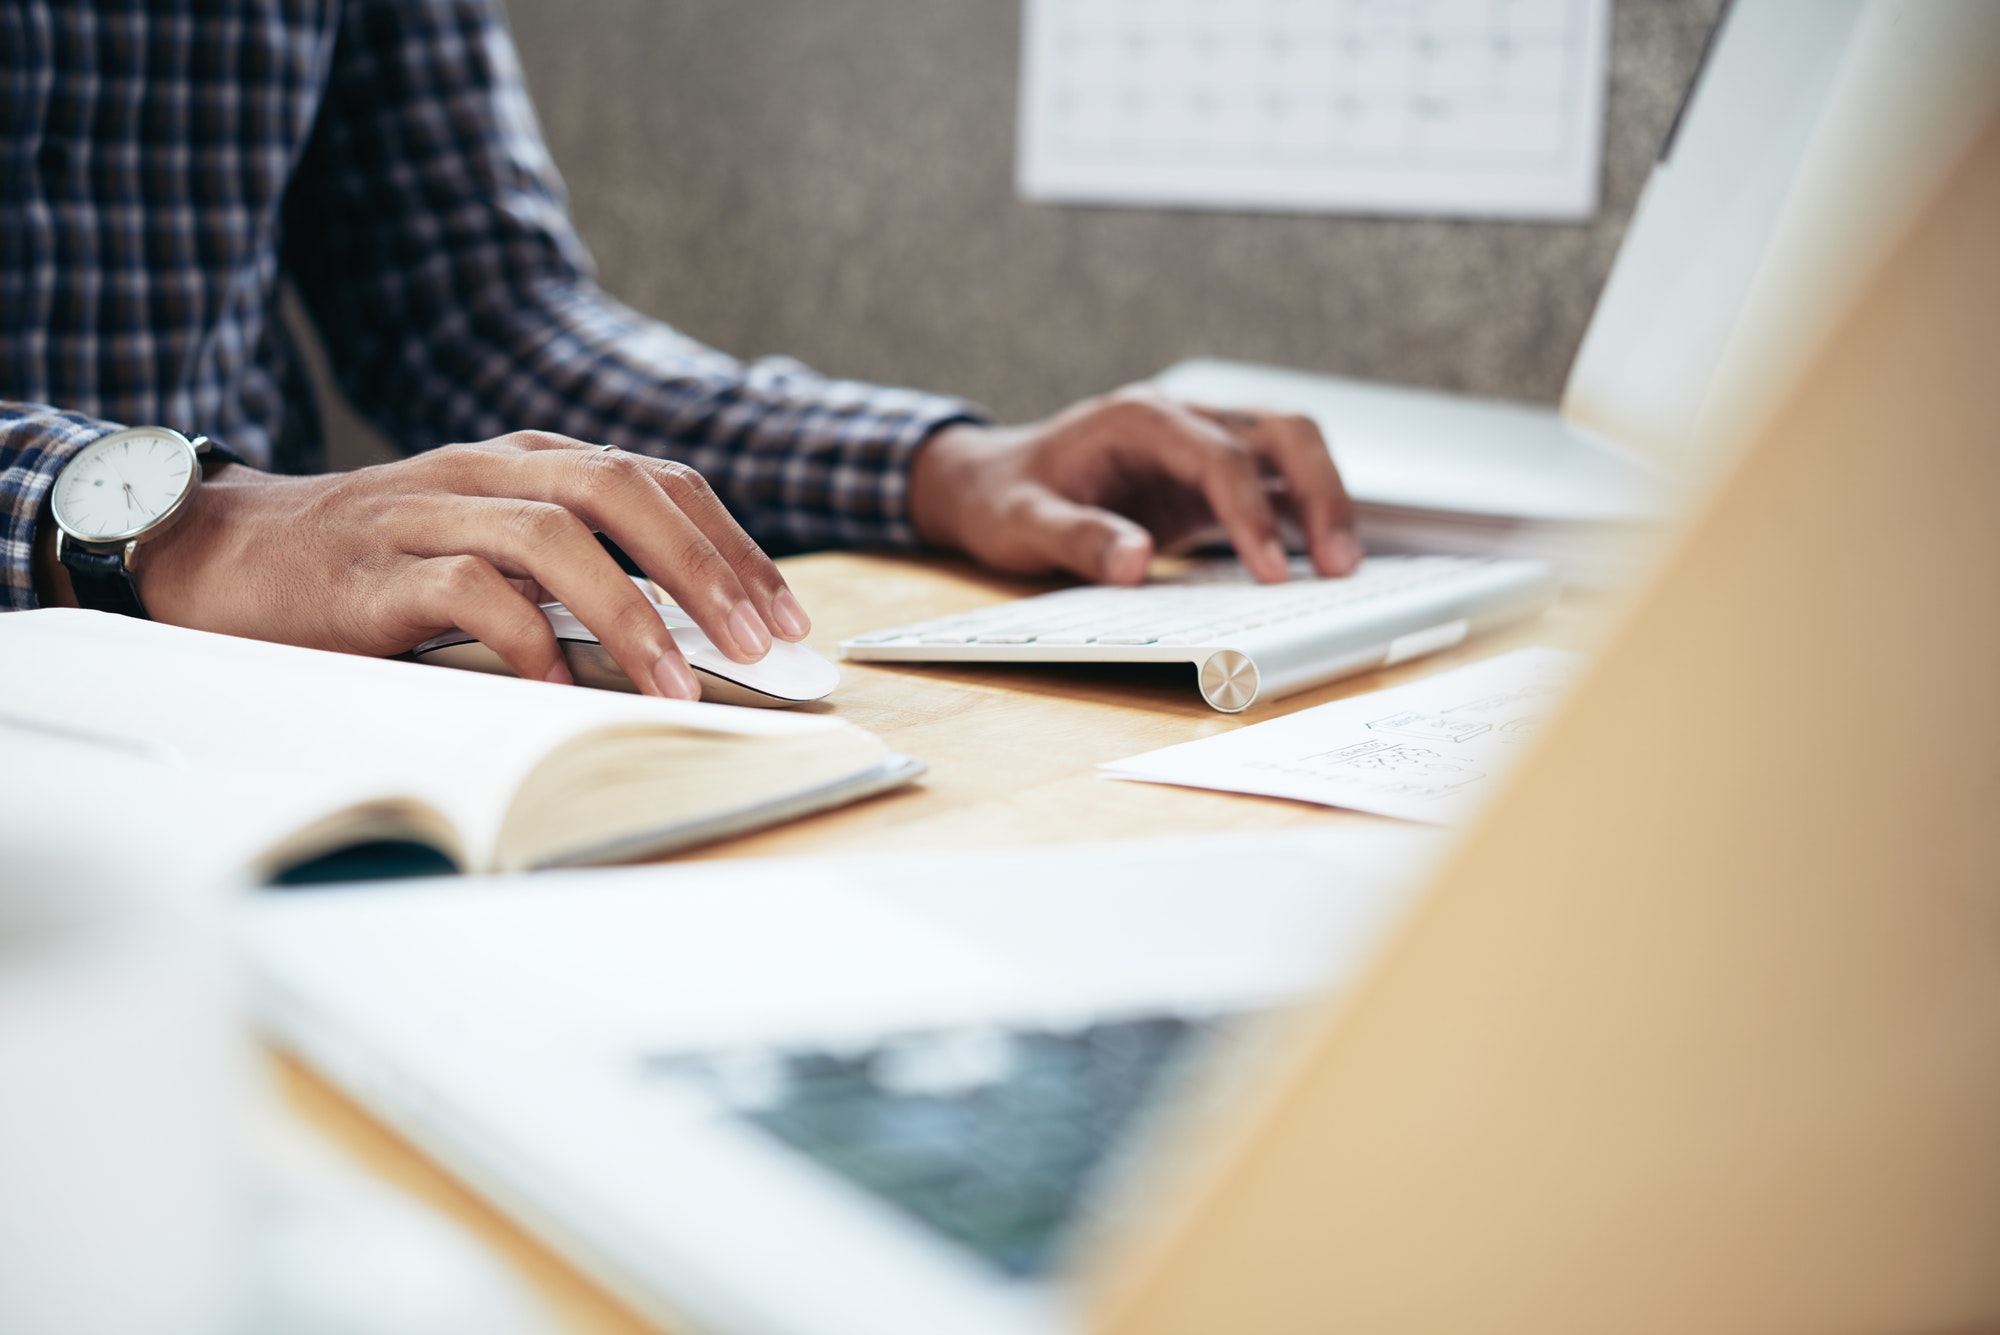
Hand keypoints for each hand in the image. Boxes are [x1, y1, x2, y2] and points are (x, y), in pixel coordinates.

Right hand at [114, 434, 812, 699]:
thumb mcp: (492, 549)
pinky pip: (469, 591)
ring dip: (631, 613)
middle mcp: (488, 470)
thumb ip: (574, 572)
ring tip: (680, 683)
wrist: (233, 556)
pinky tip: (562, 685)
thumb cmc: (382, 566)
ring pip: (554, 538)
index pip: (657, 480)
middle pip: (621, 489)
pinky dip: (527, 639)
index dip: (733, 543)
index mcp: (530, 461)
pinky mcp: (377, 568)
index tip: (786, 614)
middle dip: (704, 568)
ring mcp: (430, 511)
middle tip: (760, 643)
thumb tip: (690, 637)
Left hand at [908, 385, 1361, 585]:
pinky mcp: (1208, 479)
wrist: (990, 481)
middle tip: (1341, 564)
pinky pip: (1274, 486)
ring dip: (1325, 500)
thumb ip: (1075, 539)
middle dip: (1320, 492)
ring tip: (1344, 567)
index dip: (1252, 513)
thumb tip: (1133, 562)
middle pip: (1280, 433)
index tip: (1273, 572)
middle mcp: (1181, 420)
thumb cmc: (1004, 497)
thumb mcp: (1021, 524)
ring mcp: (1201, 446)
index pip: (1220, 456)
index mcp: (1138, 418)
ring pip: (1291, 450)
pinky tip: (1320, 563)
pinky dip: (1303, 517)